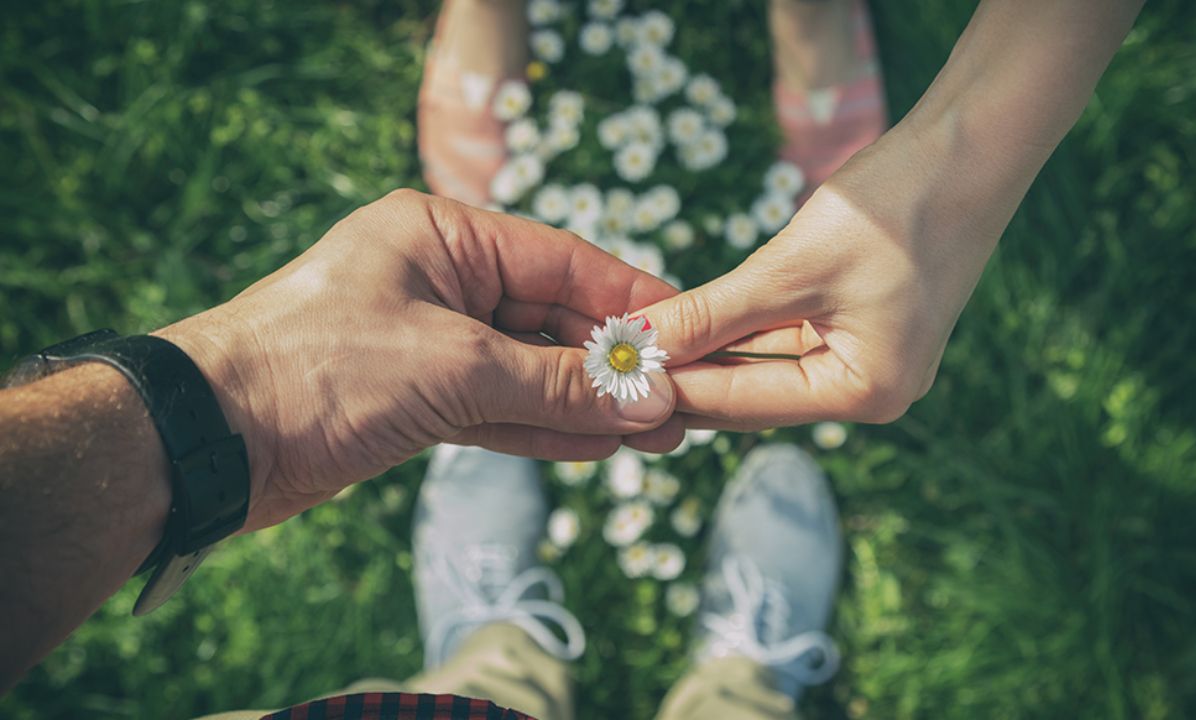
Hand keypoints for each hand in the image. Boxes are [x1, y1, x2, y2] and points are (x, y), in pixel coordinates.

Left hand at [157, 190, 680, 529]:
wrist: (213, 440)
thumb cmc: (320, 369)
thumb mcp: (454, 368)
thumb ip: (554, 382)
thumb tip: (644, 398)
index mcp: (441, 235)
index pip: (561, 262)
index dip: (628, 300)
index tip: (686, 334)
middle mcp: (437, 280)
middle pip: (549, 318)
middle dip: (612, 364)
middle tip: (680, 402)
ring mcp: (426, 341)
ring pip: (527, 369)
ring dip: (587, 403)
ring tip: (659, 433)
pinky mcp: (414, 397)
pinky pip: (496, 408)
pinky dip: (543, 427)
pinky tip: (599, 445)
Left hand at [640, 124, 1007, 428]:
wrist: (967, 149)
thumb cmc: (892, 207)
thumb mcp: (789, 267)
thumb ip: (713, 314)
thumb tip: (643, 348)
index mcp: (866, 391)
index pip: (746, 401)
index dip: (675, 387)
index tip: (612, 377)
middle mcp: (872, 391)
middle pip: (755, 396)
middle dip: (688, 378)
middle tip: (615, 369)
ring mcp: (869, 361)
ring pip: (766, 368)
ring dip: (709, 354)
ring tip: (642, 347)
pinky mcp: (862, 328)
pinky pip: (785, 342)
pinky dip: (740, 332)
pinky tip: (693, 323)